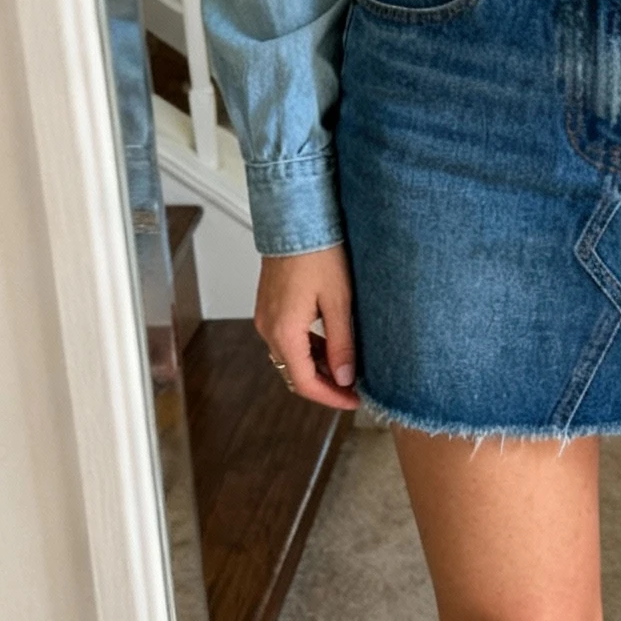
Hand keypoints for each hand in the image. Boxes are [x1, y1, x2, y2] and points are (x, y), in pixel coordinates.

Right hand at [255, 244, 359, 411]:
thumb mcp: (338, 303)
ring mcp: (266, 318)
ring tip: (347, 367)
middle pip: (295, 374)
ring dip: (317, 368)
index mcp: (284, 332)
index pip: (305, 382)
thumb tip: (344, 378)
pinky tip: (330, 346)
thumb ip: (341, 344)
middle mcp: (268, 329)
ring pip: (290, 358)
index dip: (331, 397)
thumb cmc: (318, 253)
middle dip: (325, 385)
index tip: (354, 400)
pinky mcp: (270, 308)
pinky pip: (286, 340)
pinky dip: (308, 350)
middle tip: (353, 388)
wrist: (295, 220)